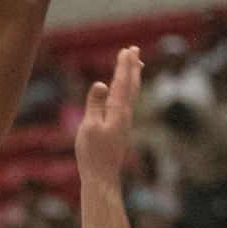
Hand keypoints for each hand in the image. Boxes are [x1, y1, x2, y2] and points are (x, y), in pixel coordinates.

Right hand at [75, 46, 142, 182]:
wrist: (102, 177)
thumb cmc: (92, 153)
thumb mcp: (89, 126)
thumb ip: (95, 104)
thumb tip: (101, 83)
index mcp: (117, 112)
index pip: (121, 83)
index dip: (123, 66)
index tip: (127, 50)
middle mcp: (125, 115)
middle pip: (132, 86)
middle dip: (132, 67)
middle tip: (134, 50)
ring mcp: (125, 123)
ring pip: (132, 95)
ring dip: (134, 78)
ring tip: (137, 65)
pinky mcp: (121, 130)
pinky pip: (128, 103)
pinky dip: (129, 91)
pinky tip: (126, 93)